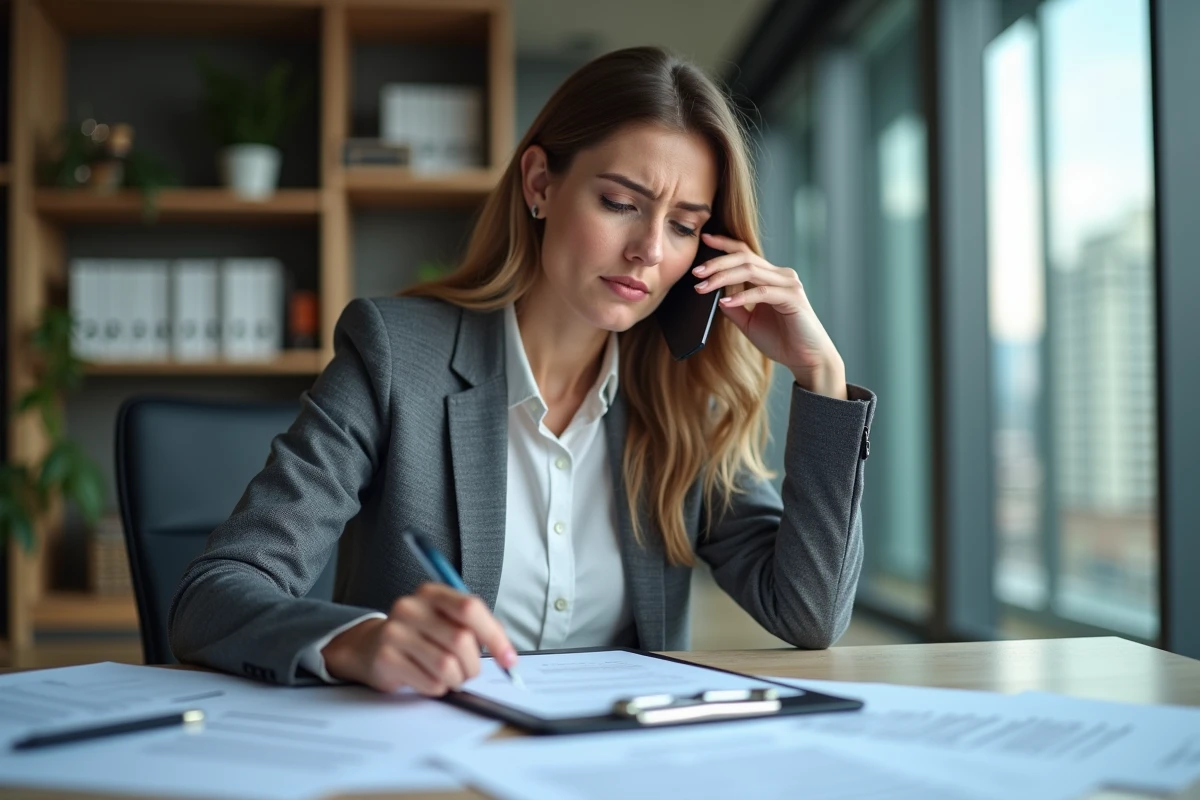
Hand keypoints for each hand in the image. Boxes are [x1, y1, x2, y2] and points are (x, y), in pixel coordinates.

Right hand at [322, 583, 518, 695]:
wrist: (370, 647)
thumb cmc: (420, 635)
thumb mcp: (446, 622)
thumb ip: (477, 630)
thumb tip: (508, 656)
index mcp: (431, 593)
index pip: (470, 608)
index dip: (494, 636)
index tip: (509, 659)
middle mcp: (411, 607)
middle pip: (461, 640)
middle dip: (473, 665)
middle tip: (469, 672)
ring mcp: (395, 632)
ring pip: (446, 665)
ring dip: (456, 679)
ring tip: (449, 676)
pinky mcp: (386, 658)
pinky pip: (429, 682)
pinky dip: (438, 687)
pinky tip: (427, 679)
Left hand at [693, 232, 847, 398]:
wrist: (807, 359)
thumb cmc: (781, 340)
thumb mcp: (749, 322)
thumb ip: (734, 306)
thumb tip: (713, 295)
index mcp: (771, 276)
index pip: (745, 252)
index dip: (724, 244)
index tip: (704, 239)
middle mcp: (781, 275)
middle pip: (744, 257)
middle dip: (717, 262)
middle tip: (695, 272)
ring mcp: (789, 284)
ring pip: (750, 270)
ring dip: (723, 277)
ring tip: (703, 287)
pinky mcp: (793, 298)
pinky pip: (762, 292)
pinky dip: (741, 297)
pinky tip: (724, 303)